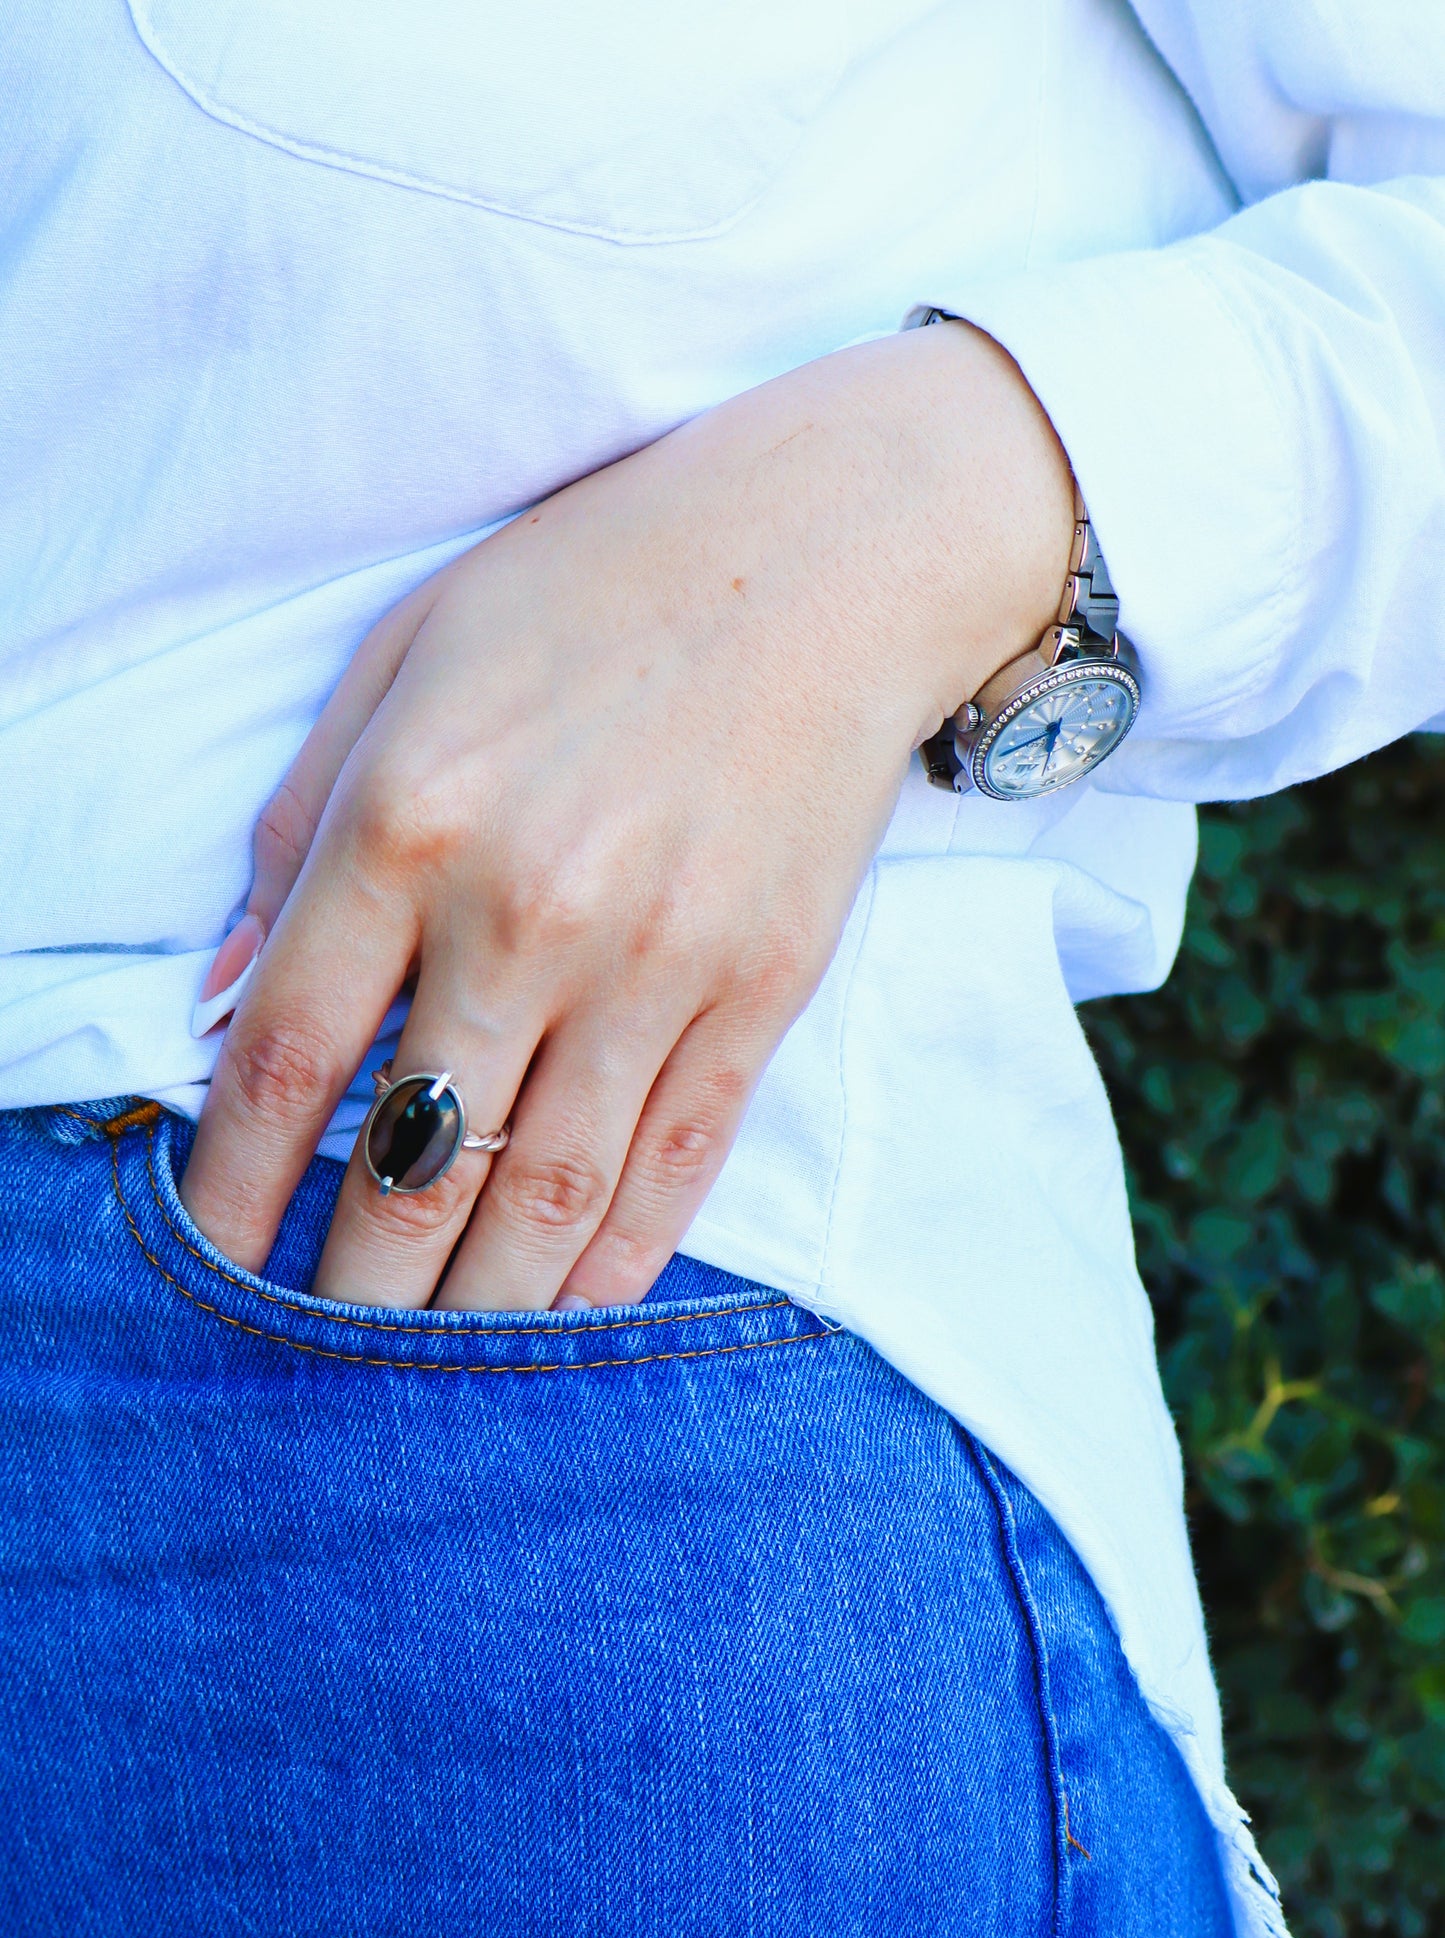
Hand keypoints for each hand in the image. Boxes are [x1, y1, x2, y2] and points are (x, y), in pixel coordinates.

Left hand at [180, 323, 1073, 1309]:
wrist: (837, 551)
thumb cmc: (599, 583)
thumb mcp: (405, 654)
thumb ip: (299, 826)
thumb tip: (221, 996)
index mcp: (408, 820)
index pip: (289, 1058)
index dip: (234, 1183)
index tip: (212, 1259)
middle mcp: (526, 912)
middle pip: (408, 1162)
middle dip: (346, 1289)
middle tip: (313, 1358)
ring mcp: (656, 965)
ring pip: (544, 1197)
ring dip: (474, 1311)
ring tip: (424, 1372)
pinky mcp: (762, 992)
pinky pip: (677, 1167)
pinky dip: (616, 1263)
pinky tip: (568, 1313)